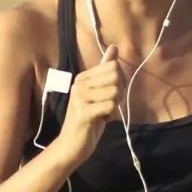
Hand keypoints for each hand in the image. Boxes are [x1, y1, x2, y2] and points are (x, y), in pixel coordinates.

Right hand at [57, 48, 126, 163]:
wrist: (71, 144)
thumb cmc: (88, 118)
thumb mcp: (99, 92)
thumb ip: (105, 70)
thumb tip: (114, 47)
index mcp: (83, 77)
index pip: (114, 66)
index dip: (120, 81)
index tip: (110, 95)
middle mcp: (79, 84)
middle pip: (116, 76)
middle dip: (119, 93)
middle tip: (107, 105)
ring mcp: (79, 97)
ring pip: (115, 92)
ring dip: (114, 106)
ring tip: (102, 113)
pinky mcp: (83, 112)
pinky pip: (109, 106)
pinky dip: (110, 116)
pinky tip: (100, 121)